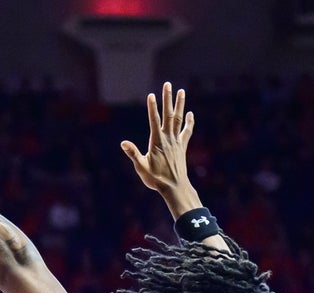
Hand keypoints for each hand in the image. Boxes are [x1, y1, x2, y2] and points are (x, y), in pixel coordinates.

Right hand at [120, 82, 200, 213]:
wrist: (174, 187)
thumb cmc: (156, 179)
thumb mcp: (141, 167)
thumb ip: (133, 154)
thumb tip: (123, 143)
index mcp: (157, 142)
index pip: (154, 121)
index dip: (152, 108)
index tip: (151, 95)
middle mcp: (168, 139)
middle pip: (168, 115)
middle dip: (167, 99)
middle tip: (168, 85)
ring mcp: (177, 141)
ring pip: (179, 119)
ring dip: (180, 104)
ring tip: (181, 91)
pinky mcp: (182, 146)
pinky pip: (187, 131)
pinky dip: (189, 122)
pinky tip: (190, 113)